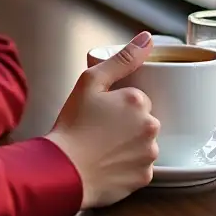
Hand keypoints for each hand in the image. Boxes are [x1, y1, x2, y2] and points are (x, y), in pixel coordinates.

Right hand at [44, 31, 159, 208]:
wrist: (65, 171)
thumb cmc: (73, 125)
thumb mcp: (89, 82)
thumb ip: (121, 59)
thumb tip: (147, 38)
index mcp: (138, 101)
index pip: (138, 98)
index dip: (119, 105)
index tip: (102, 112)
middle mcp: (151, 126)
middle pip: (144, 120)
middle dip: (128, 123)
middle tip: (101, 130)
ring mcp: (150, 154)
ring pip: (144, 144)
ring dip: (130, 144)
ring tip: (103, 148)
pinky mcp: (146, 177)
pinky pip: (141, 167)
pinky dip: (129, 165)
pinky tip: (109, 164)